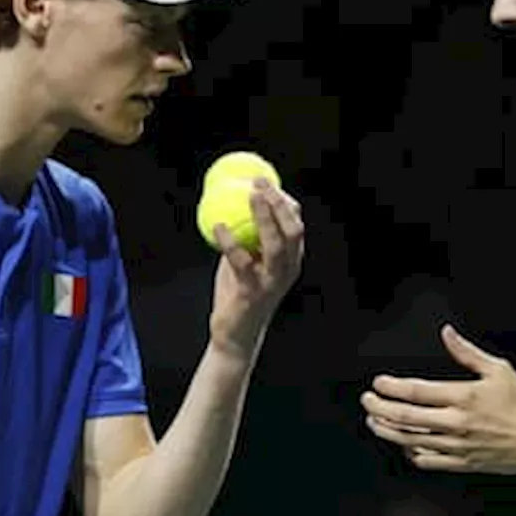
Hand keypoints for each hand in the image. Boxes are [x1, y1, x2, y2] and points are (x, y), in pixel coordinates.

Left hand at [208, 178, 304, 360]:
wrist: (236, 335)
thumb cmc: (239, 293)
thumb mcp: (246, 261)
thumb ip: (247, 237)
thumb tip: (231, 206)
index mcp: (290, 260)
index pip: (296, 223)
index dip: (284, 199)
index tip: (265, 180)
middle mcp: (287, 270)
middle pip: (293, 229)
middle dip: (279, 203)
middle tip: (259, 182)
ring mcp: (273, 282)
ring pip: (277, 244)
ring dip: (265, 217)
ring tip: (250, 196)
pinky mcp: (254, 293)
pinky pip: (242, 262)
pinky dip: (230, 242)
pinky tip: (218, 226)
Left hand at [361, 324, 515, 474]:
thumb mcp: (498, 369)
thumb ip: (467, 352)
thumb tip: (447, 334)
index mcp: (464, 397)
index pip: (417, 392)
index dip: (392, 388)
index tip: (378, 383)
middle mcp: (458, 423)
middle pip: (406, 417)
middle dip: (380, 408)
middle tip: (368, 401)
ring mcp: (458, 446)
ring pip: (412, 441)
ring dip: (388, 431)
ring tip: (375, 422)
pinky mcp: (463, 463)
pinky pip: (429, 461)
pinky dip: (411, 453)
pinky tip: (405, 445)